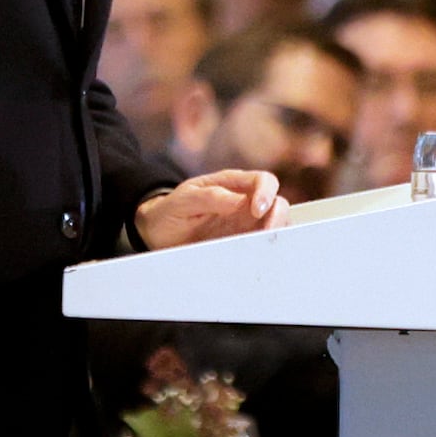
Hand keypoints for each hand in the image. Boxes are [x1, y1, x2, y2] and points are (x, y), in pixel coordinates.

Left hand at [134, 171, 283, 250]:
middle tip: (267, 232)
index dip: (266, 193)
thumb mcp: (183, 201)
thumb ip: (210, 197)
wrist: (157, 235)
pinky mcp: (243, 244)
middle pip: (278, 202)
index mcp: (231, 185)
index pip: (262, 181)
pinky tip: (260, 256)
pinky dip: (268, 250)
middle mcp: (244, 203)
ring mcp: (246, 225)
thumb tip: (238, 200)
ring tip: (264, 246)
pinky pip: (264, 245)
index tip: (257, 210)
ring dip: (277, 234)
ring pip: (277, 225)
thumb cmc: (169, 212)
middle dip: (278, 216)